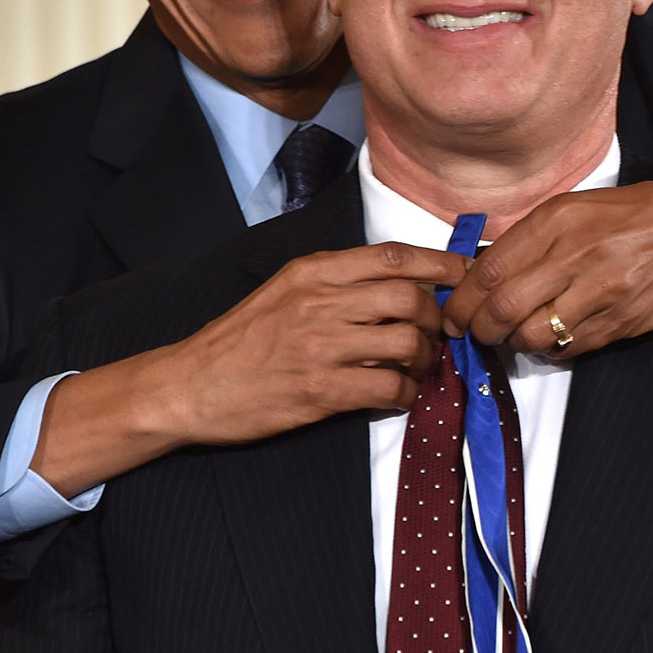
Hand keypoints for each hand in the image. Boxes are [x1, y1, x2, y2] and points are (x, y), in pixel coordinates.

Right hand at [33, 242, 470, 492]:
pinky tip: (398, 396)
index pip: (392, 256)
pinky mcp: (319, 391)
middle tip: (437, 335)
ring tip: (417, 368)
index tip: (464, 272)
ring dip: (424, 358)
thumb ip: (335, 283)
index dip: (438, 262)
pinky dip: (405, 393)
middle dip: (435, 318)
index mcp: (312, 271)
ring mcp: (320, 347)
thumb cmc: (239, 341)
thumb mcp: (284, 291)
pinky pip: (387, 387)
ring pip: (406, 341)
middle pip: (409, 297)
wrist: (188, 386)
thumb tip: (396, 284)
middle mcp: (319, 302)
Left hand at [441, 159, 652, 355]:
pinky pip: (573, 348)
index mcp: (560, 219)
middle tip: (476, 335)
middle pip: (502, 308)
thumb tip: (485, 272)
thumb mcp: (582, 206)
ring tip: (517, 336)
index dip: (463, 300)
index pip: (490, 269)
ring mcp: (602, 291)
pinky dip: (555, 348)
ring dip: (516, 343)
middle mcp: (576, 253)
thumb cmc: (643, 212)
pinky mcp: (625, 320)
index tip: (455, 313)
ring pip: (533, 335)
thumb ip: (535, 237)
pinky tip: (557, 336)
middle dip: (479, 330)